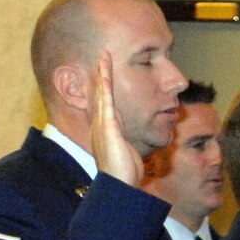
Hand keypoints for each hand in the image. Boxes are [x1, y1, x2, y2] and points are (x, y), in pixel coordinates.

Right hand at [88, 50, 142, 186]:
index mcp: (106, 131)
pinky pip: (105, 97)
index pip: (106, 104)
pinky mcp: (107, 124)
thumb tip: (140, 144)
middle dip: (100, 75)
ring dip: (102, 72)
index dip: (105, 88)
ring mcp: (102, 124)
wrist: (118, 185)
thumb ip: (131, 145)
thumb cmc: (125, 175)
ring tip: (103, 55)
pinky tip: (104, 68)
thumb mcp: (129, 154)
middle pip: (100, 94)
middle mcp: (101, 125)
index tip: (106, 75)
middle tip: (101, 56)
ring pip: (102, 92)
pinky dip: (104, 81)